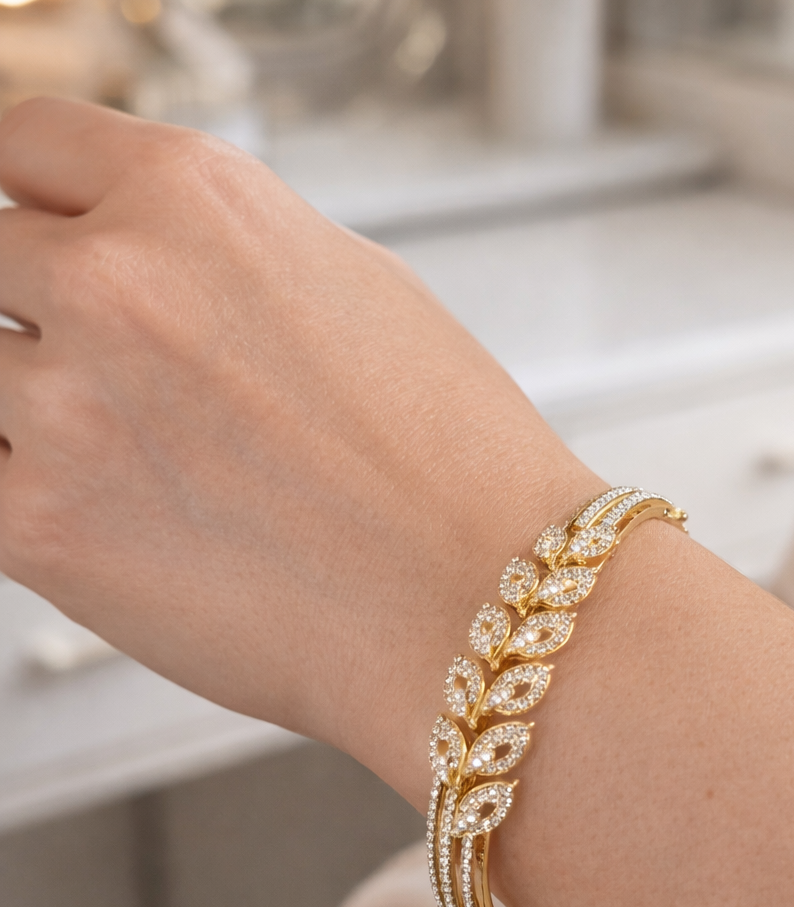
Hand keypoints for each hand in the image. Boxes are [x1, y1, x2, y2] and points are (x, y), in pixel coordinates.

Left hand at [0, 98, 598, 792]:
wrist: (479, 607)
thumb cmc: (451, 465)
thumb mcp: (355, 288)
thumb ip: (221, 253)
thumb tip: (148, 255)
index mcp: (195, 196)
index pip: (24, 143)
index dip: (37, 200)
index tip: (44, 237)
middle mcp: (117, 281)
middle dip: (44, 310)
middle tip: (116, 373)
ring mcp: (67, 406)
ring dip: (40, 410)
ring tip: (144, 462)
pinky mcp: (41, 528)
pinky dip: (30, 492)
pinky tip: (115, 517)